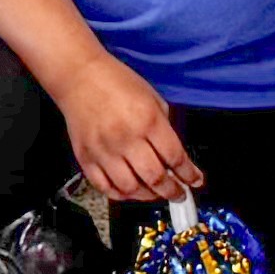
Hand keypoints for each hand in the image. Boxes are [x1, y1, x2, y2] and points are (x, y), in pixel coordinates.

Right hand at [55, 60, 195, 205]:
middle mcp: (126, 138)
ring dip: (148, 196)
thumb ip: (164, 127)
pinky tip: (130, 191)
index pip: (175, 157)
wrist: (80, 77)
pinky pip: (105, 187)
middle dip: (172, 191)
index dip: (189, 174)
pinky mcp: (86, 158)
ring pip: (130, 188)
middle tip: (179, 193)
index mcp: (148, 121)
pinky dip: (120, 194)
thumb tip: (173, 154)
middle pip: (155, 178)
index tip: (194, 181)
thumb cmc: (116, 82)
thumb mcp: (153, 98)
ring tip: (156, 193)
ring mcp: (104, 151)